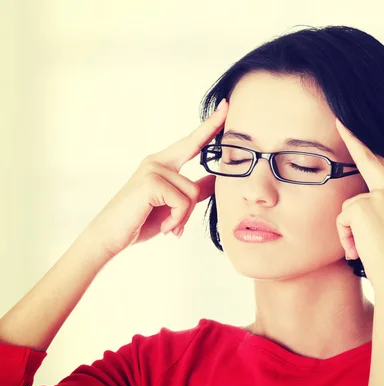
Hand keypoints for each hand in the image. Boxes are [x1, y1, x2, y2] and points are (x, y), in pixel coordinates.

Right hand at [82, 99, 228, 258]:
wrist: (110, 236)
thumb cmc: (141, 220)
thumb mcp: (173, 204)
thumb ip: (194, 190)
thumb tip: (216, 179)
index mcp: (163, 164)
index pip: (191, 141)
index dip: (209, 125)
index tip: (225, 106)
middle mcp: (157, 161)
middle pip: (196, 147)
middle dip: (211, 125)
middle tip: (226, 104)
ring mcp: (153, 169)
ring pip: (193, 191)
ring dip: (184, 216)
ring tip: (171, 225)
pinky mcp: (151, 182)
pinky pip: (182, 202)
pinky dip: (177, 220)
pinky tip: (165, 227)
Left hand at [335, 118, 383, 286]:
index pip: (383, 164)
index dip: (369, 148)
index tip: (354, 130)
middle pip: (369, 161)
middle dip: (353, 140)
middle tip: (339, 121)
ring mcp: (379, 196)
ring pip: (348, 206)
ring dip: (349, 230)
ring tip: (363, 248)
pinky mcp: (362, 206)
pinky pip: (342, 219)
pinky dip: (345, 237)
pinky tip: (357, 249)